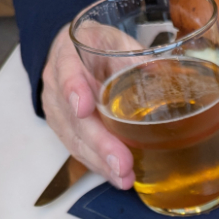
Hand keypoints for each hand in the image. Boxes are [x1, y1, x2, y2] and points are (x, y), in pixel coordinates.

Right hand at [41, 27, 134, 188]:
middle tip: (121, 163)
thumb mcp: (115, 40)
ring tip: (124, 178)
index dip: (74, 90)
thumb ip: (133, 55)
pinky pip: (79, 150)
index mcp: (68, 56)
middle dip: (100, 143)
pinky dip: (99, 165)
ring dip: (101, 162)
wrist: (72, 54)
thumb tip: (162, 73)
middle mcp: (56, 85)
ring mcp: (58, 110)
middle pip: (74, 119)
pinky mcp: (64, 129)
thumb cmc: (97, 48)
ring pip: (76, 140)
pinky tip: (117, 177)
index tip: (84, 109)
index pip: (67, 72)